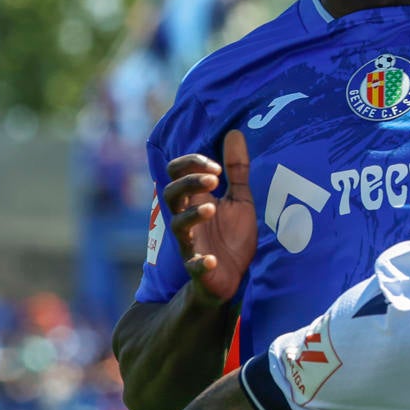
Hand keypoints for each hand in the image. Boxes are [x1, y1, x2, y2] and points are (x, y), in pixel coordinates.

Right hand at [164, 130, 255, 304]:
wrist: (232, 276)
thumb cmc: (232, 234)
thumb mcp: (239, 199)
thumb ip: (237, 169)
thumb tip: (234, 132)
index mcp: (196, 198)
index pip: (176, 172)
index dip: (191, 164)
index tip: (216, 166)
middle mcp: (187, 217)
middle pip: (170, 193)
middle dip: (189, 183)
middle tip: (215, 179)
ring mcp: (191, 243)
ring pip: (177, 225)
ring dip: (192, 215)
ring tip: (212, 207)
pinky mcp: (199, 268)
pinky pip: (193, 266)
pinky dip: (200, 263)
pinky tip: (211, 260)